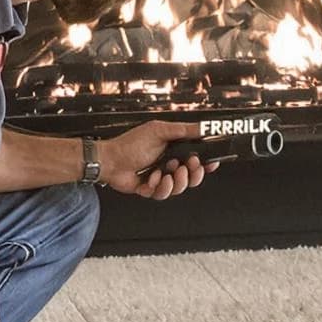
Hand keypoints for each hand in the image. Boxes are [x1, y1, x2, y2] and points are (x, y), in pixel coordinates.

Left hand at [98, 121, 213, 200]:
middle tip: (188, 166)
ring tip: (167, 172)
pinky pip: (163, 194)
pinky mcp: (152, 190)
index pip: (197, 158)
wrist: (110, 160)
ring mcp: (161, 178)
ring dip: (176, 181)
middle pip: (192, 176)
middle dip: (193, 174)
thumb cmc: (130, 144)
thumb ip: (184, 130)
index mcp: (173, 149)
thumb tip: (204, 127)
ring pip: (180, 188)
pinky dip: (159, 186)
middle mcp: (169, 164)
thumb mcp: (159, 131)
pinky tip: (152, 178)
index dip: (206, 163)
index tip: (211, 163)